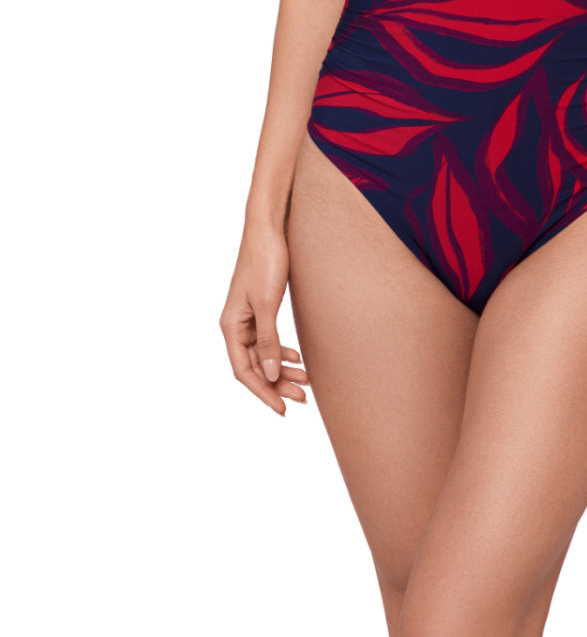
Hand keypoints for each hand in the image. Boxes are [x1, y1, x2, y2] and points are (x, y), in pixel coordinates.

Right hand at [219, 221, 309, 415]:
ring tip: (306, 382)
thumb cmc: (266, 260)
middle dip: (277, 385)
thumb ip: (267, 340)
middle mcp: (235, 324)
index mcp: (231, 325)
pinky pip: (268, 340)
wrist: (269, 227)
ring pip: (263, 354)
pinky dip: (282, 352)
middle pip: (254, 366)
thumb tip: (270, 374)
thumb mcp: (267, 303)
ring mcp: (247, 316)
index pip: (244, 371)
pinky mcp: (260, 308)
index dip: (263, 392)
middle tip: (303, 398)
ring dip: (282, 370)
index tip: (282, 409)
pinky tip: (298, 359)